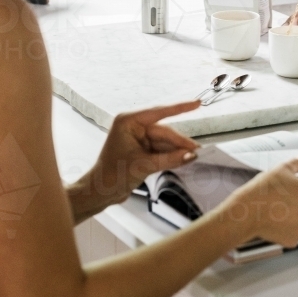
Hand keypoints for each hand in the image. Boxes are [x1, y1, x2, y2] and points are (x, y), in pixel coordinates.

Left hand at [69, 101, 200, 218]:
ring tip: (193, 156)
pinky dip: (171, 155)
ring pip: (164, 141)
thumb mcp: (143, 165)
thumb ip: (169, 159)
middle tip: (197, 150)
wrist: (99, 193)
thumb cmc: (112, 175)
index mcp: (128, 122)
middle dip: (180, 142)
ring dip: (177, 150)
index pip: (159, 112)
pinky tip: (183, 159)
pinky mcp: (141, 149)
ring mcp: (138, 138)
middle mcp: (133, 126)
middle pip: (164, 131)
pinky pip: (161, 149)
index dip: (180, 108)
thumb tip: (190, 155)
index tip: (197, 103)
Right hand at [220, 158, 297, 247]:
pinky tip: (276, 218)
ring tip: (279, 206)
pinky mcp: (294, 240)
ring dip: (297, 214)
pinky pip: (294, 231)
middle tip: (286, 194)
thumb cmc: (267, 189)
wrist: (249, 211)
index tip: (294, 184)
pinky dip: (287, 226)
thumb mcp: (283, 169)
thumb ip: (297, 164)